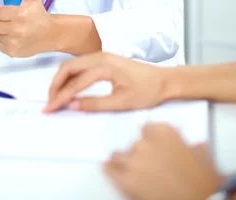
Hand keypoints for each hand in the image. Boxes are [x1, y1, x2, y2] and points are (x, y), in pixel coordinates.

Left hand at [0, 0, 55, 57]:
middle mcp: (16, 29)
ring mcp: (15, 42)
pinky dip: (3, 41)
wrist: (51, 34)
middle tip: (4, 18)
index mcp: (19, 14)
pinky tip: (12, 36)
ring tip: (10, 27)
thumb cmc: (40, 14)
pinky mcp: (14, 52)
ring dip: (0, 31)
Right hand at [45, 52, 167, 112]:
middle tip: (49, 103)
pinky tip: (67, 88)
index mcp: (104, 66)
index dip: (60, 97)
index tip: (49, 109)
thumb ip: (95, 104)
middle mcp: (99, 57)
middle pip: (67, 68)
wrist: (163, 80)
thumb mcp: (122, 103)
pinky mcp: (102, 58)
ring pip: (71, 65)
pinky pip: (79, 65)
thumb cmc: (147, 91)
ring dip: (60, 80)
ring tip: (55, 98)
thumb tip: (72, 106)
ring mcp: (100, 55)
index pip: (75, 82)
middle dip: (55, 85)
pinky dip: (69, 76)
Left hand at [104, 124, 223, 199]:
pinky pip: (109, 170)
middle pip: (132, 142)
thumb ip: (193, 147)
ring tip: (129, 170)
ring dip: (123, 161)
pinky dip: (109, 170)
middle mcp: (145, 141)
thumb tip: (196, 146)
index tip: (149, 143)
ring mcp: (134, 160)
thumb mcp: (202, 158)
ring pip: (118, 155)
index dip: (148, 138)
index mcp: (164, 131)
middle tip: (146, 164)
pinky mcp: (126, 180)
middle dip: (137, 152)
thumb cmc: (202, 183)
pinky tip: (107, 169)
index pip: (146, 127)